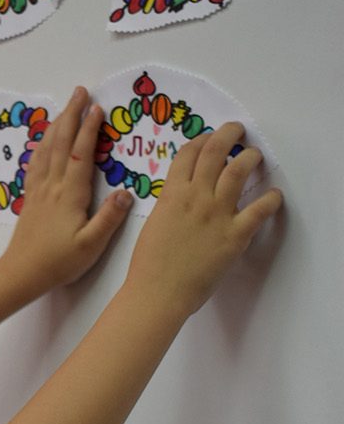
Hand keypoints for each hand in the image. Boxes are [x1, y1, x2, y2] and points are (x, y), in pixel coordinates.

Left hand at [3, 86, 131, 293]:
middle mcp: (52, 186)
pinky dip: (41, 146)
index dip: (89, 128)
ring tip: (64, 108)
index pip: (81, 154)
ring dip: (56, 125)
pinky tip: (43, 142)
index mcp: (70, 194)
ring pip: (46, 149)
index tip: (97, 107)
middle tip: (80, 91)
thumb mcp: (91, 245)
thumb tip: (127, 193)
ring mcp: (39, 191)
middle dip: (71, 115)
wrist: (21, 274)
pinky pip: (35, 164)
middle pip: (61, 142)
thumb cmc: (58, 262)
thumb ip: (109, 218)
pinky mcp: (31, 199)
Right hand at [127, 122, 282, 314]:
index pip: (189, 153)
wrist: (158, 292)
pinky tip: (275, 195)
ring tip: (255, 155)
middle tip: (238, 130)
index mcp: (172, 194)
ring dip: (250, 157)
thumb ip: (170, 205)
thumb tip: (183, 198)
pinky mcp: (235, 234)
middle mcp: (196, 197)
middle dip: (229, 134)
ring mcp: (217, 214)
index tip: (209, 138)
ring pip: (238, 171)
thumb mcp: (154, 223)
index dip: (201, 139)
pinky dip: (271, 199)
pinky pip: (260, 210)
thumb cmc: (149, 264)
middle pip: (215, 151)